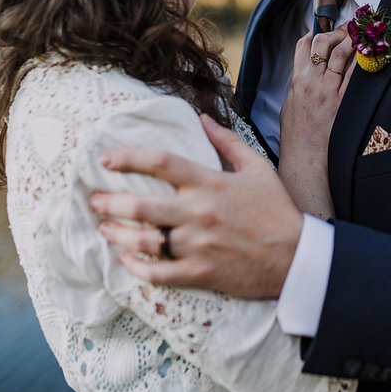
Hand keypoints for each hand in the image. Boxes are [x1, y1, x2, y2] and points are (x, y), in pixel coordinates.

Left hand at [90, 114, 302, 298]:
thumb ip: (228, 141)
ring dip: (117, 233)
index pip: (162, 163)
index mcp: (211, 184)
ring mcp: (197, 245)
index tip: (106, 159)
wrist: (296, 257)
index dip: (129, 158)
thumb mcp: (258, 168)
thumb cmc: (277, 211)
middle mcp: (199, 213)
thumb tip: (202, 118)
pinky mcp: (200, 273)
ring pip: (144, 240)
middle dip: (110, 202)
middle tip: (93, 199)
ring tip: (103, 227)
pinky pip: (158, 273)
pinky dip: (137, 268)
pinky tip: (124, 261)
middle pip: (142, 205)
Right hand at [277, 28, 354, 217]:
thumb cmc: (296, 136)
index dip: (315, 33)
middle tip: (348, 29)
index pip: (303, 46)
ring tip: (361, 36)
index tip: (325, 30)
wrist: (306, 158)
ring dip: (352, 39)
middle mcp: (312, 81)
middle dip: (336, 32)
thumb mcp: (289, 106)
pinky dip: (363, 60)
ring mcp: (329, 90)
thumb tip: (303, 75)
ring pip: (341, 53)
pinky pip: (356, 73)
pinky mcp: (344, 101)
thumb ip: (296, 87)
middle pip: (323, 43)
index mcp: (297, 81)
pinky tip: (370, 53)